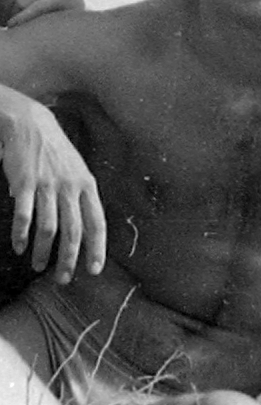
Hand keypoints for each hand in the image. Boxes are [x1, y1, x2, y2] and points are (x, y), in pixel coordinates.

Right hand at [0, 97, 104, 283]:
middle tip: (64, 279)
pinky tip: (18, 247)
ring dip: (43, 252)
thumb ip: (80, 199)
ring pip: (49, 228)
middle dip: (69, 259)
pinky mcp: (25, 183)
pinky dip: (21, 235)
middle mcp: (71, 187)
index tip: (95, 270)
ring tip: (37, 266)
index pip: (97, 223)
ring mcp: (48, 185)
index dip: (97, 248)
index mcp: (88, 186)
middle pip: (74, 231)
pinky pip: (25, 215)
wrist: (31, 125)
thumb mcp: (77, 172)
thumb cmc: (56, 153)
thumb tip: (82, 230)